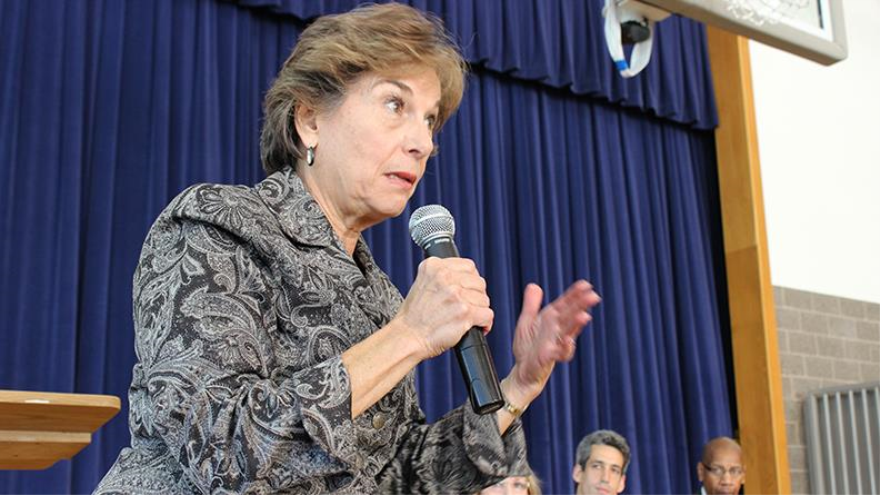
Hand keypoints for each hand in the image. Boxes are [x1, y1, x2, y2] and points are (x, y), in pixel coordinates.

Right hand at [394, 257, 493, 359]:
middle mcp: (445, 277)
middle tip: (465, 307)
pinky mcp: (465, 312)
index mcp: (434, 267)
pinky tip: (476, 326)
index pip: (468, 266)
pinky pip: (488, 314)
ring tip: (466, 318)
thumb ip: (442, 277)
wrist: (407, 337)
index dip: (469, 281)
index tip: (466, 290)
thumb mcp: (423, 284)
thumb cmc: (414, 317)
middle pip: (478, 282)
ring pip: (484, 299)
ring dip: (479, 310)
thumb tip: (466, 277)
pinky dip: (485, 323)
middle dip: (475, 296)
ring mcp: (456, 294)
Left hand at [505, 280, 600, 405]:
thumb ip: (531, 304)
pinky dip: (564, 347)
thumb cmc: (528, 347)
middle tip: (593, 296)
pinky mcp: (547, 357)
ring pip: (568, 332)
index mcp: (551, 320)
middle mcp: (556, 331)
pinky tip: (568, 340)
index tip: (585, 284)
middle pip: (570, 316)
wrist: (522, 371)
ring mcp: (554, 344)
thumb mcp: (527, 321)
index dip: (574, 295)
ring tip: (584, 316)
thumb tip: (534, 285)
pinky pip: (558, 353)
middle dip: (580, 306)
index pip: (565, 305)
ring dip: (576, 325)